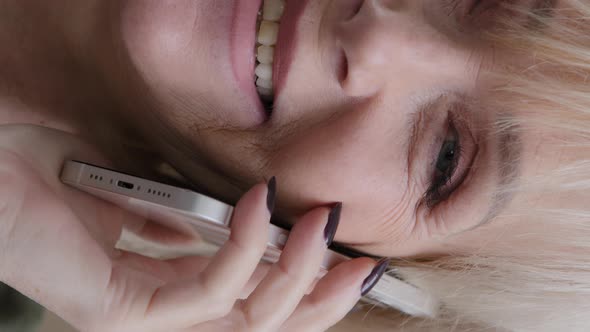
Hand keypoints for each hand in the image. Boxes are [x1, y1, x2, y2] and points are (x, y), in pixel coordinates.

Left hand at [0, 124, 382, 331]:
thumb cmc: (58, 176)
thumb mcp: (144, 202)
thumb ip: (187, 224)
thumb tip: (241, 222)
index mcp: (167, 287)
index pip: (250, 300)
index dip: (302, 281)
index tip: (338, 247)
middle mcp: (162, 313)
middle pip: (261, 325)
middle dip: (319, 298)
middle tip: (359, 263)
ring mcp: (144, 320)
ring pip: (245, 323)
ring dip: (296, 275)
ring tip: (320, 227)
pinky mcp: (123, 313)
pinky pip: (204, 295)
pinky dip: (242, 250)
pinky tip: (258, 208)